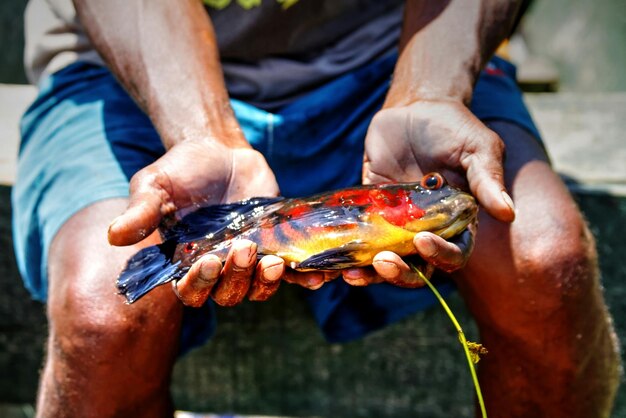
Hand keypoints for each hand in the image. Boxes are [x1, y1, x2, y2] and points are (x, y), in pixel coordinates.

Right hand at [108, 138, 334, 305]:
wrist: (219, 151)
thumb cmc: (182, 170)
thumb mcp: (156, 185)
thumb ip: (141, 211)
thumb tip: (112, 235)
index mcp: (184, 262)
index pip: (190, 290)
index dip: (199, 284)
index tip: (207, 260)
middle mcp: (217, 268)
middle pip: (228, 293)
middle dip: (236, 277)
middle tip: (241, 248)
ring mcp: (248, 260)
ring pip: (257, 288)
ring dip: (267, 282)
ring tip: (274, 262)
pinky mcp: (275, 247)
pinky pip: (290, 272)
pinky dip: (303, 277)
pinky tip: (317, 275)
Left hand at [344, 99, 512, 286]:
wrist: (415, 107)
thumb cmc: (454, 127)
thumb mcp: (477, 148)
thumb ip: (487, 180)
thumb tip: (508, 214)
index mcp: (457, 222)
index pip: (453, 254)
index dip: (441, 257)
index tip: (424, 241)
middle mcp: (427, 229)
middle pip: (417, 268)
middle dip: (401, 273)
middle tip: (383, 263)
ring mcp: (396, 223)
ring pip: (385, 261)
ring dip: (370, 273)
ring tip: (352, 273)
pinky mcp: (371, 211)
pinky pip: (359, 237)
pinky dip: (347, 251)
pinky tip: (334, 259)